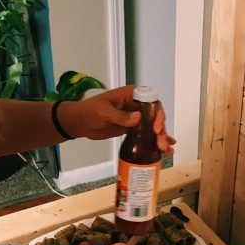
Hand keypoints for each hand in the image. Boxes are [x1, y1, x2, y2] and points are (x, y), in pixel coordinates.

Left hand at [58, 87, 175, 153]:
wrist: (78, 122)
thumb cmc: (89, 112)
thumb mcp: (104, 112)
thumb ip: (121, 116)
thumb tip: (138, 117)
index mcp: (131, 95)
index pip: (151, 102)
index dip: (158, 114)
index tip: (156, 128)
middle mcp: (136, 104)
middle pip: (155, 116)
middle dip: (161, 130)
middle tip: (161, 143)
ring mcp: (135, 117)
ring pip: (152, 126)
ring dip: (160, 137)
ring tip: (165, 150)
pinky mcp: (131, 128)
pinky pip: (145, 134)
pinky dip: (154, 140)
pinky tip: (163, 149)